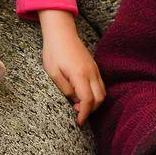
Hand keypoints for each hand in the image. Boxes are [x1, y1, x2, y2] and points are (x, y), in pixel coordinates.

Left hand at [37, 9, 104, 124]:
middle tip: (76, 113)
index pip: (88, 100)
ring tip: (79, 104)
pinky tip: (83, 94)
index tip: (78, 121)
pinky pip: (101, 84)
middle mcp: (91, 72)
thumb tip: (74, 100)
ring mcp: (95, 69)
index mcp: (80, 75)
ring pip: (102, 92)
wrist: (61, 32)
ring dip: (94, 102)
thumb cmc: (54, 51)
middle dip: (90, 110)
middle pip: (99, 99)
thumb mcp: (53, 72)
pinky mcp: (94, 66)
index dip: (84, 113)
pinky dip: (96, 94)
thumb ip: (64, 89)